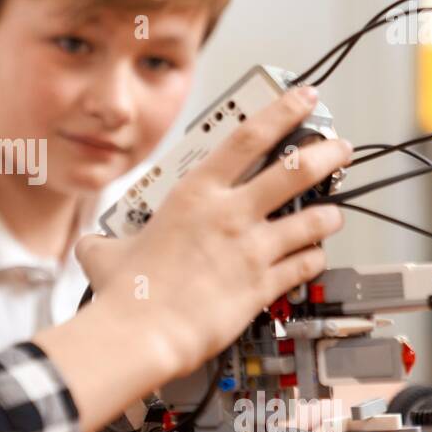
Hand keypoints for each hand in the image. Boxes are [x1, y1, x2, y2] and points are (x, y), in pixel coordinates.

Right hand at [75, 86, 351, 379]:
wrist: (144, 332)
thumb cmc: (127, 293)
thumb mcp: (106, 253)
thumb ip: (107, 243)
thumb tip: (92, 247)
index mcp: (195, 194)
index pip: (249, 137)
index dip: (283, 111)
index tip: (303, 99)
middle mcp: (231, 215)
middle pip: (296, 170)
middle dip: (326, 154)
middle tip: (339, 148)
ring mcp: (252, 250)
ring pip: (313, 220)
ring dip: (328, 215)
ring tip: (333, 213)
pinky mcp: (263, 285)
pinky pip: (304, 265)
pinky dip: (313, 259)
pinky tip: (313, 258)